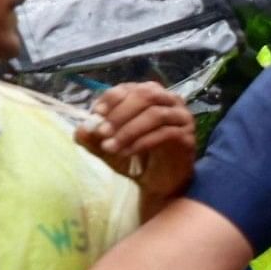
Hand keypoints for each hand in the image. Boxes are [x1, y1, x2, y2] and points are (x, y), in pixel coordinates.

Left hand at [79, 81, 197, 204]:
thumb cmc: (134, 157)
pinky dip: (142, 142)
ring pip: (156, 114)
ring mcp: (182, 118)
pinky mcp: (187, 137)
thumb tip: (82, 129)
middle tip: (102, 132)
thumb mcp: (106, 146)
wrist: (157, 181)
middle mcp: (169, 101)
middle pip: (146, 95)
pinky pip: (166, 134)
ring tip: (111, 147)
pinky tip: (127, 153)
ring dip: (129, 130)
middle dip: (120, 113)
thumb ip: (92, 137)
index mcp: (148, 95)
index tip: (96, 114)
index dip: (112, 98)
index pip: (130, 88)